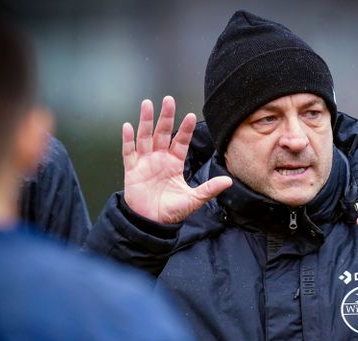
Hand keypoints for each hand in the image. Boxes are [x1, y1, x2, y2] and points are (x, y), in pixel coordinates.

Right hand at [122, 96, 231, 223]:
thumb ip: (209, 188)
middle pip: (162, 133)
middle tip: (168, 100)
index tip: (190, 115)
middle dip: (165, 116)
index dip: (184, 129)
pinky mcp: (132, 170)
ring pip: (145, 137)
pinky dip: (128, 140)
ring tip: (147, 104)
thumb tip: (229, 181)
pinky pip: (129, 152)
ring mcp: (145, 163)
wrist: (151, 223)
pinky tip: (128, 126)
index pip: (180, 142)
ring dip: (146, 121)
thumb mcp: (193, 199)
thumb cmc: (171, 211)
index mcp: (174, 163)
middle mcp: (159, 159)